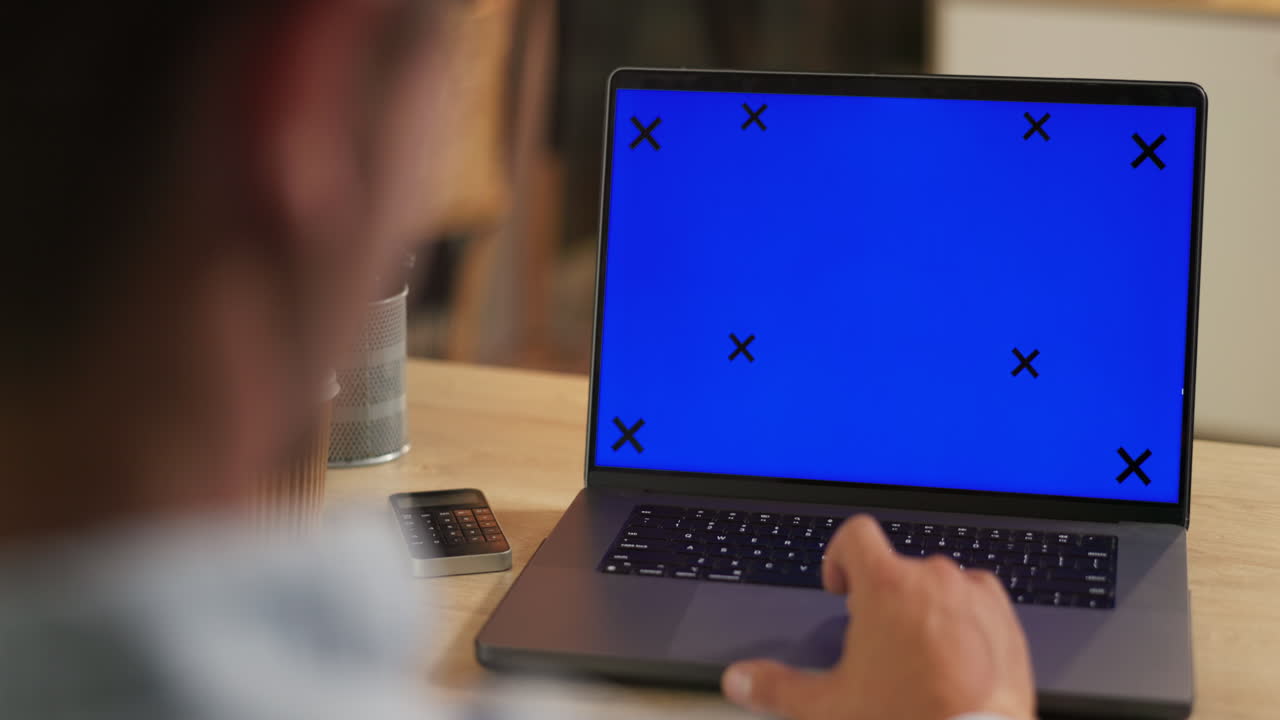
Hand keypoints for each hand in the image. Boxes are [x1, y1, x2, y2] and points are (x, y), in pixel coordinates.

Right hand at [721, 515, 1034, 719]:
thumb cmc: (908, 719)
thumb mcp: (829, 707)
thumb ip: (777, 687)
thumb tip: (740, 681)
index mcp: (886, 584)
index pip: (856, 535)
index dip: (840, 557)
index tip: (842, 586)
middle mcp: (934, 579)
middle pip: (897, 567)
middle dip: (884, 597)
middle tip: (878, 643)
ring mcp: (975, 597)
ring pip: (941, 585)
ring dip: (927, 607)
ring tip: (919, 655)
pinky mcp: (1007, 620)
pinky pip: (979, 604)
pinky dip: (966, 622)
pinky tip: (955, 661)